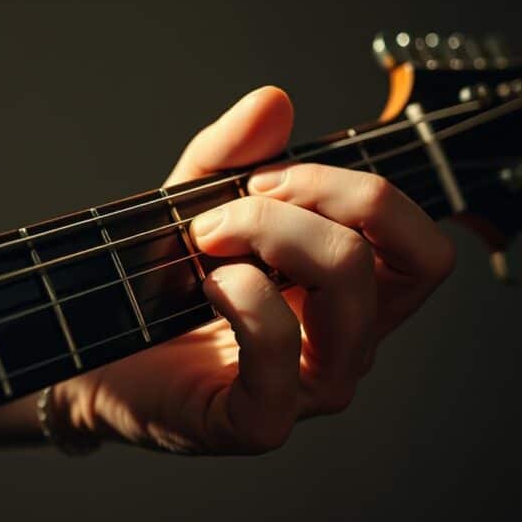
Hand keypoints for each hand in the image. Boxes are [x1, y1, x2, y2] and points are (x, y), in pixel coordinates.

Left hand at [52, 86, 454, 453]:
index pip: (423, 248)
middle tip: (227, 208)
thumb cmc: (155, 287)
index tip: (270, 180)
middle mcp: (345, 343)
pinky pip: (282, 349)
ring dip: (269, 235)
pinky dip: (244, 295)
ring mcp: (311, 387)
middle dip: (301, 200)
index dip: (360, 194)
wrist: (98, 356)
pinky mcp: (261, 420)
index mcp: (350, 297)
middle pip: (379, 249)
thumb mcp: (191, 201)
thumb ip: (230, 153)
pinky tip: (206, 286)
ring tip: (206, 243)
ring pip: (349, 284)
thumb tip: (274, 101)